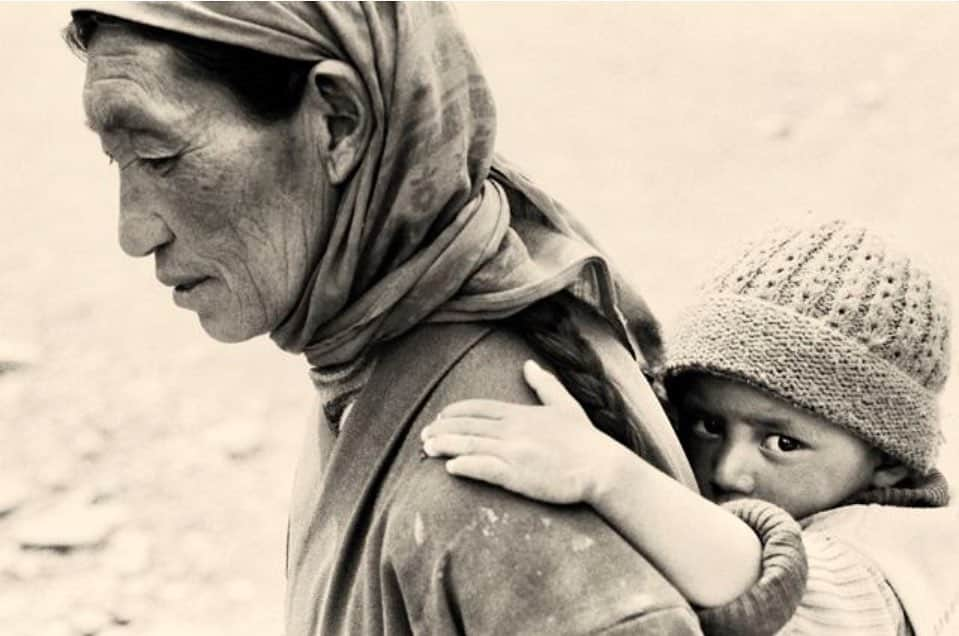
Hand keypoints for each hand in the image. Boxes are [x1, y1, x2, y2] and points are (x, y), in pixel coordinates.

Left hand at [420, 360, 624, 503]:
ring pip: (469, 445)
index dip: (455, 412)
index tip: (440, 417)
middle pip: (467, 426)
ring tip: (426, 449)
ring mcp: (514, 451)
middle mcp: (513, 429)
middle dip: (442, 429)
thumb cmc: (585, 440)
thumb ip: (544, 384)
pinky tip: (450, 467)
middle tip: (423, 435)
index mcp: (521, 413)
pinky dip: (465, 466)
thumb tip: (529, 364)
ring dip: (445, 446)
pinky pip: (484, 468)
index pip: (479, 407)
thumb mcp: (565, 404)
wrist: (602, 467)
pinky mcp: (517, 475)